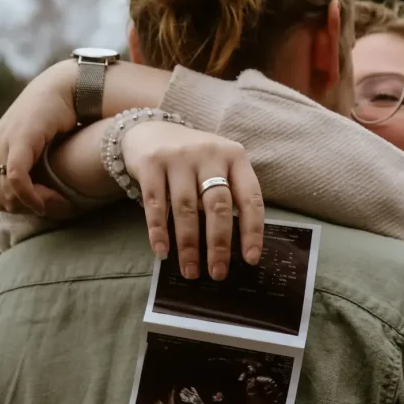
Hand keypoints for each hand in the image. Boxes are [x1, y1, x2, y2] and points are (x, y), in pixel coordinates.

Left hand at [0, 61, 77, 214]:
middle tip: (52, 204)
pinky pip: (16, 179)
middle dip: (26, 208)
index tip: (44, 207)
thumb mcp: (21, 148)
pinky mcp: (18, 142)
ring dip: (33, 203)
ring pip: (8, 193)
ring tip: (56, 199)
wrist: (60, 91)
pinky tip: (44, 201)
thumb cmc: (48, 120)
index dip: (20, 209)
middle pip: (1, 199)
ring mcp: (2, 145)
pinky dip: (30, 196)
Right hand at [123, 121, 264, 279]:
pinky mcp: (151, 163)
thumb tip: (237, 247)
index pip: (250, 197)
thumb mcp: (219, 167)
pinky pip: (155, 204)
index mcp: (235, 156)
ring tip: (191, 271)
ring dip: (189, 245)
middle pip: (217, 205)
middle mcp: (209, 153)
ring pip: (186, 209)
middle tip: (218, 273)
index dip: (252, 231)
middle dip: (219, 244)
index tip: (250, 259)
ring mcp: (179, 157)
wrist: (151, 130)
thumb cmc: (194, 161)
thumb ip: (229, 196)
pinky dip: (159, 231)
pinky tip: (163, 252)